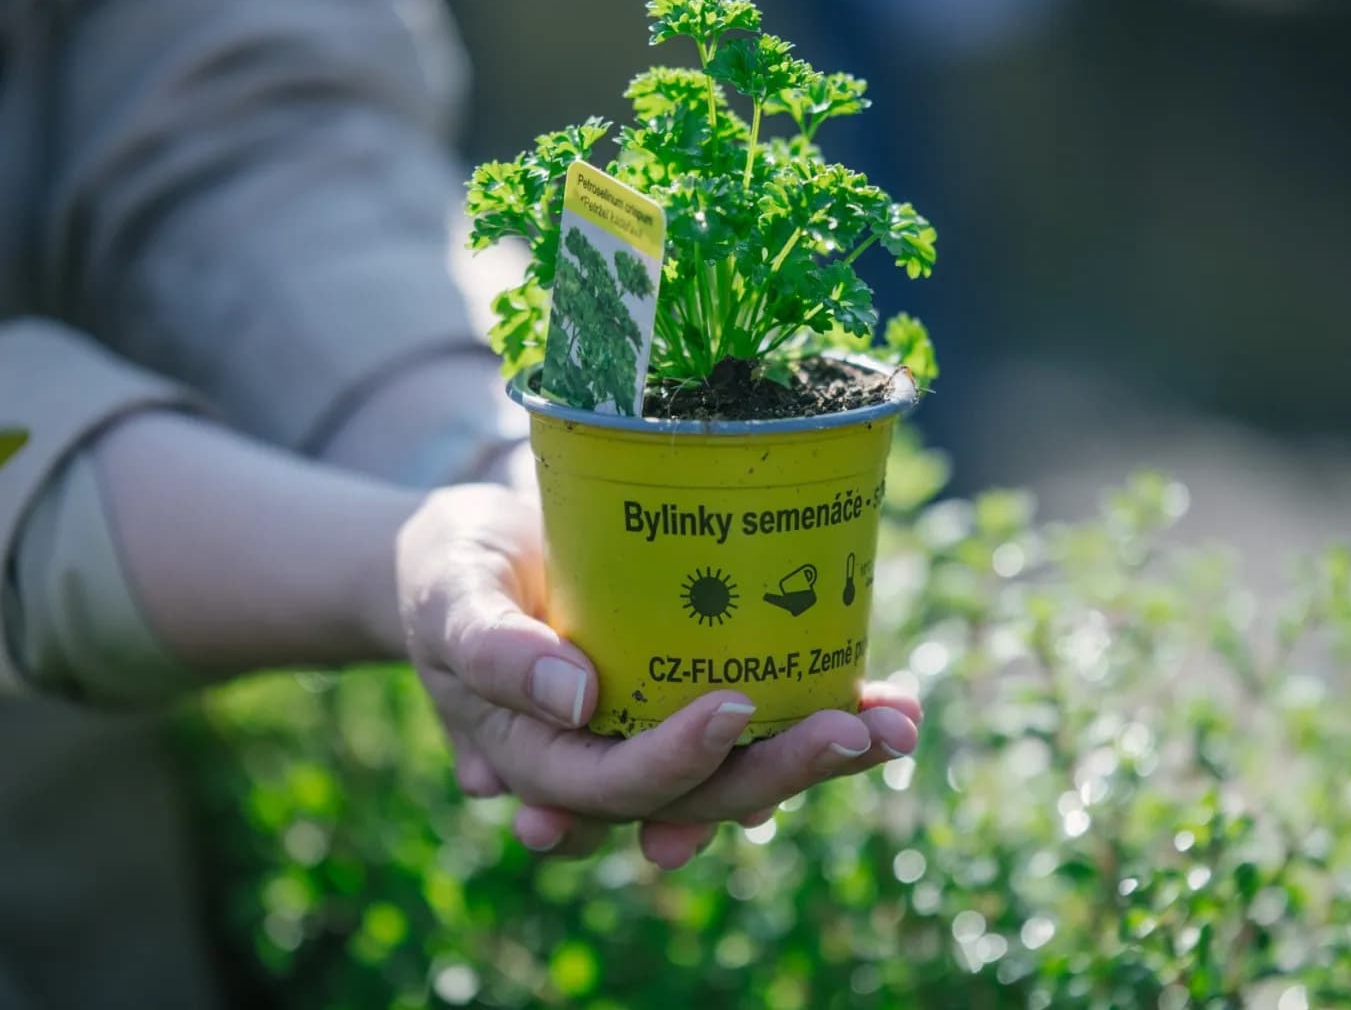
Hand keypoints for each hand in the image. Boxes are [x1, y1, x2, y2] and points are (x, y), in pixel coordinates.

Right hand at [395, 484, 920, 867]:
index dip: (676, 759)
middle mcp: (610, 766)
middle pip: (702, 796)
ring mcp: (655, 738)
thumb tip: (574, 699)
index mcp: (543, 761)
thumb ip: (495, 648)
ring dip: (824, 756)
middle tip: (859, 732)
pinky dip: (822, 712)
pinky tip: (887, 698)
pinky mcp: (691, 697)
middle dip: (784, 770)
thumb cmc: (453, 571)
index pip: (616, 785)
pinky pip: (762, 725)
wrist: (471, 553)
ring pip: (745, 774)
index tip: (730, 708)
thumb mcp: (452, 597)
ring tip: (898, 723)